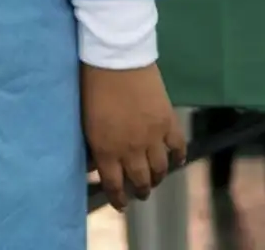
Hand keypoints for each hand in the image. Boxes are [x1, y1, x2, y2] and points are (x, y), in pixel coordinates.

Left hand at [82, 63, 185, 211]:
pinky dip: (179, 157)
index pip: (114, 185)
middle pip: (140, 180)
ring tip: (156, 179)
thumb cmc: (92, 86)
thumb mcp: (86, 122)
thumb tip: (98, 162)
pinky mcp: (168, 121)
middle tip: (140, 193)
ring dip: (158, 178)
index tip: (121, 204)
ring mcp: (152, 137)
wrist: (115, 59)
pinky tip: (177, 161)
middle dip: (141, 191)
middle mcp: (130, 150)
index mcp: (106, 150)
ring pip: (160, 169)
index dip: (119, 198)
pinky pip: (178, 146)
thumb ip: (95, 145)